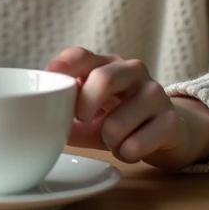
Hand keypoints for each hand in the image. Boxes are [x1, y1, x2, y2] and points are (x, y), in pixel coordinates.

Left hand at [45, 47, 208, 169]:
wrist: (170, 132)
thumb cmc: (120, 120)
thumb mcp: (89, 117)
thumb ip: (64, 116)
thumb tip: (37, 124)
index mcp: (107, 65)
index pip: (81, 55)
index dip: (63, 65)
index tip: (50, 77)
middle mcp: (133, 71)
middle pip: (104, 79)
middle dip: (86, 105)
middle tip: (83, 119)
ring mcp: (155, 93)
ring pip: (118, 122)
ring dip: (109, 141)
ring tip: (115, 141)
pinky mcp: (171, 120)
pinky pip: (136, 144)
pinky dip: (126, 154)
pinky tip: (131, 149)